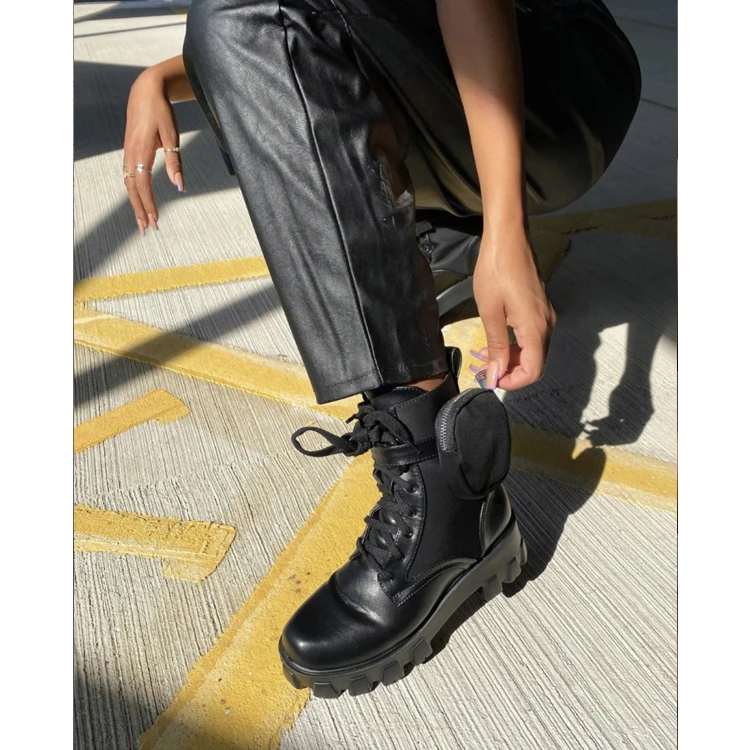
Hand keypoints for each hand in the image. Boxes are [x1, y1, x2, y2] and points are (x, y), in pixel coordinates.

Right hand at [123, 69, 183, 234]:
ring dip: (136, 204)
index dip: (148, 203)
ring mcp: (127, 153)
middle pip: (133, 189)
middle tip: (147, 230)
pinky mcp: (129, 152)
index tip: (155, 219)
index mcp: (141, 150)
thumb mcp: (172, 136)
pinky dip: (134, 193)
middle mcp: (131, 154)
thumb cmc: (162, 112)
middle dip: (140, 211)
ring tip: (143, 222)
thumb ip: (175, 162)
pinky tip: (139, 202)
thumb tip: (180, 187)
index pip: (143, 184)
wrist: (145, 91)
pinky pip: (129, 177)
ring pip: (129, 185)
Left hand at [471, 228, 555, 389]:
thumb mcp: (490, 312)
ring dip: (511, 358)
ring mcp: (545, 315)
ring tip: (485, 354)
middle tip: (483, 367)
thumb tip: (495, 374)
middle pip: (535, 364)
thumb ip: (495, 346)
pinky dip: (515, 345)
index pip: (533, 371)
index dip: (512, 382)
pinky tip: (496, 339)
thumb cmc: (496, 270)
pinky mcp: (540, 308)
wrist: (508, 238)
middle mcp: (547, 324)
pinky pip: (532, 336)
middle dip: (509, 371)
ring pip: (533, 351)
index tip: (491, 379)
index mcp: (536, 328)